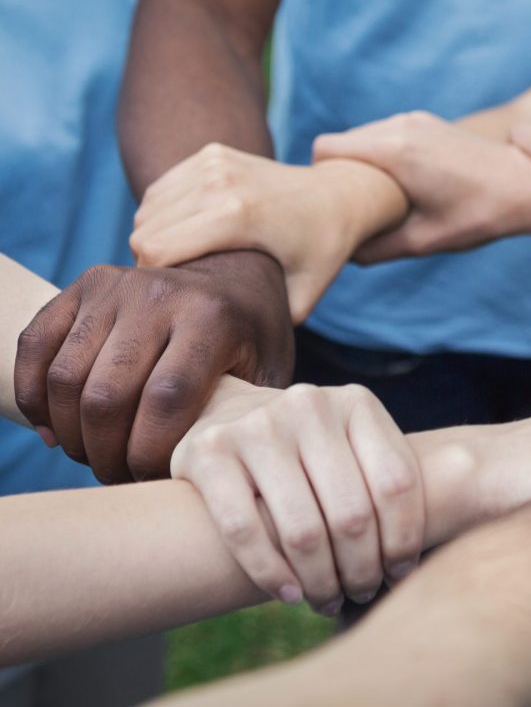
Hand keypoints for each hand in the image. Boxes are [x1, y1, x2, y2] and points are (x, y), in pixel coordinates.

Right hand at [14, 252, 294, 482]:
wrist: (235, 279)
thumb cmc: (251, 343)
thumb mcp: (266, 376)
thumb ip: (240, 420)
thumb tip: (214, 480)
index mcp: (212, 319)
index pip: (166, 399)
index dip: (148, 453)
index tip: (150, 478)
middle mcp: (160, 295)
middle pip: (107, 395)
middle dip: (105, 454)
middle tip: (119, 475)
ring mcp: (117, 287)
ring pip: (65, 377)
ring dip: (70, 434)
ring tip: (95, 456)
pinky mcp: (83, 286)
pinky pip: (34, 347)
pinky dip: (34, 398)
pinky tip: (56, 430)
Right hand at [131, 144, 406, 322]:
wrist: (339, 195)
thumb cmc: (320, 252)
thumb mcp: (299, 300)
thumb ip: (260, 327)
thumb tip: (225, 362)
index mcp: (237, 216)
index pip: (156, 252)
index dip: (157, 284)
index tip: (179, 303)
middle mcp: (220, 181)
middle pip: (145, 232)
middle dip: (154, 265)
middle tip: (184, 287)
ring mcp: (213, 162)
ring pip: (148, 210)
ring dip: (158, 238)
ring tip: (190, 261)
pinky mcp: (211, 153)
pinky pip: (162, 191)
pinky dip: (166, 215)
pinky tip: (194, 234)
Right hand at [174, 379, 423, 612]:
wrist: (225, 414)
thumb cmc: (308, 452)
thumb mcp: (353, 447)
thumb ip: (383, 482)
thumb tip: (432, 556)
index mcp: (357, 403)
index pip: (397, 484)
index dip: (404, 541)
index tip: (399, 574)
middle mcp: (309, 406)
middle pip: (353, 514)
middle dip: (362, 570)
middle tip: (361, 594)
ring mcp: (257, 427)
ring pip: (302, 529)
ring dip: (322, 582)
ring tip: (329, 601)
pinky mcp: (209, 453)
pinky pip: (245, 531)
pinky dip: (272, 575)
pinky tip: (291, 594)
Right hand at [312, 111, 530, 261]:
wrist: (527, 184)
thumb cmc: (479, 215)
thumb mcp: (423, 241)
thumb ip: (375, 248)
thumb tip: (343, 253)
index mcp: (394, 151)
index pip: (324, 150)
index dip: (320, 178)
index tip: (332, 207)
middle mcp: (399, 126)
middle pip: (340, 143)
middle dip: (338, 173)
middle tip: (352, 210)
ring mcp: (414, 119)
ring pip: (363, 137)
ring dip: (362, 164)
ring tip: (378, 200)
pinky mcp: (427, 121)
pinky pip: (385, 134)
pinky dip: (382, 155)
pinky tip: (400, 185)